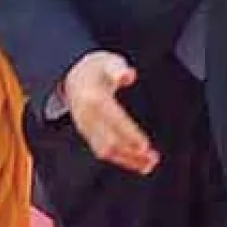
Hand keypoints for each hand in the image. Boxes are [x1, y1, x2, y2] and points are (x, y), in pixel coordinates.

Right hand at [63, 51, 159, 175]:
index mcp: (93, 98)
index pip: (113, 119)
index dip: (129, 133)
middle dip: (131, 152)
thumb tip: (128, 75)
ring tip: (148, 164)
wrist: (73, 76)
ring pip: (106, 150)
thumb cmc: (95, 69)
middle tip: (153, 157)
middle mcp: (87, 116)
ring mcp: (85, 127)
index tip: (144, 144)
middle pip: (109, 140)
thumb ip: (118, 68)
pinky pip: (102, 151)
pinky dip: (120, 160)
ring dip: (127, 160)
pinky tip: (138, 163)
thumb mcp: (107, 61)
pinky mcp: (88, 135)